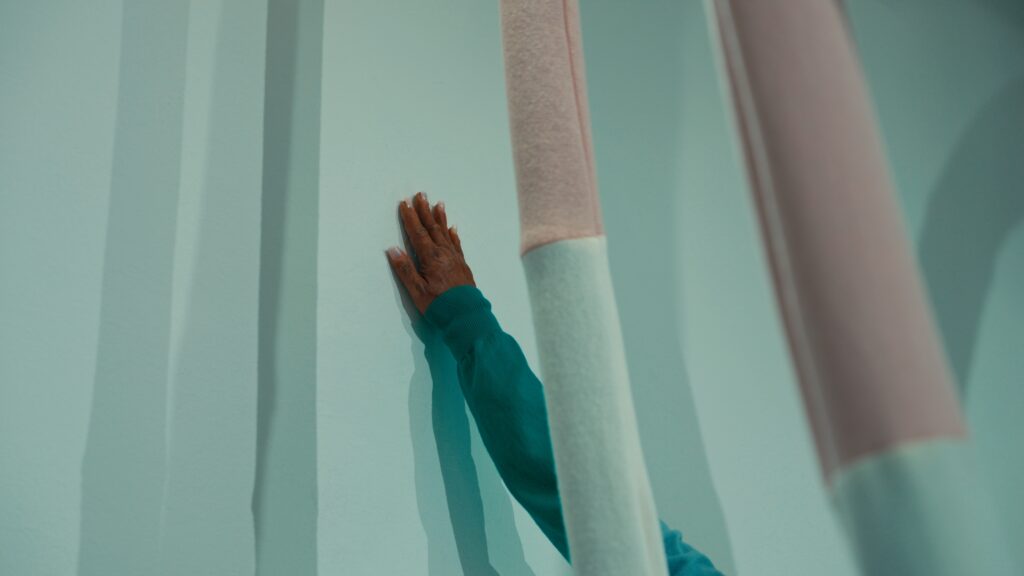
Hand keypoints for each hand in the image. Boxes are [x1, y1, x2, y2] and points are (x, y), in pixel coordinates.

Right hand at [387, 192, 474, 313]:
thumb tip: (393, 249)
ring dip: (440, 217)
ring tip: (437, 203)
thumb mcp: (416, 290)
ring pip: (445, 232)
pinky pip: (456, 243)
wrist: (465, 315)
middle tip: (421, 194)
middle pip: (432, 228)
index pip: (418, 233)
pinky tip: (451, 228)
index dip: (410, 217)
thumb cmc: (438, 305)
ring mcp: (454, 257)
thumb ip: (405, 269)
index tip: (405, 203)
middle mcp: (443, 253)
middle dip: (425, 211)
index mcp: (430, 258)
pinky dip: (452, 234)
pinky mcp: (462, 264)